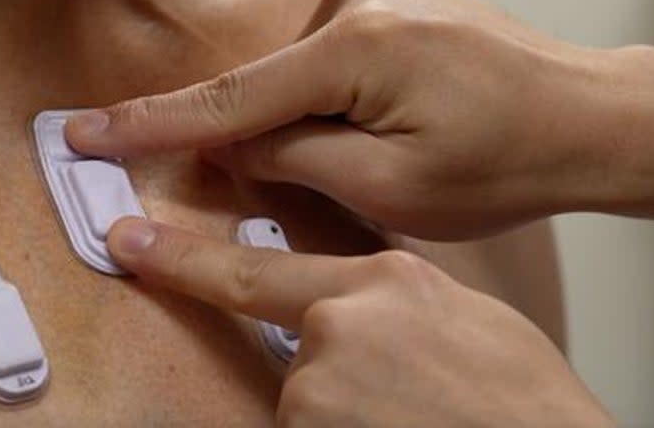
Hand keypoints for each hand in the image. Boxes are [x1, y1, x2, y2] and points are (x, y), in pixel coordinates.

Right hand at [65, 0, 650, 239]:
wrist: (587, 114)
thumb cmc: (506, 160)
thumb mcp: (389, 187)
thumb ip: (291, 159)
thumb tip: (228, 144)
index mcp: (356, 46)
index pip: (229, 99)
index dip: (151, 125)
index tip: (84, 134)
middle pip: (266, 86)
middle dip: (268, 139)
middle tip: (346, 174)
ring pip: (296, 71)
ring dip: (311, 118)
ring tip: (397, 144)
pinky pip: (323, 51)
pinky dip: (328, 92)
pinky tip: (386, 116)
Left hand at [107, 217, 612, 427]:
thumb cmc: (526, 402)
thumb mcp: (467, 320)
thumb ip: (394, 300)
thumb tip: (359, 304)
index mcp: (384, 281)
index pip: (258, 269)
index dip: (182, 258)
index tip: (126, 242)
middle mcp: (339, 322)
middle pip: (296, 351)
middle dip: (334, 379)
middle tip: (402, 401)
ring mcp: (320, 385)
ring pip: (307, 404)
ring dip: (345, 417)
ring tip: (414, 418)